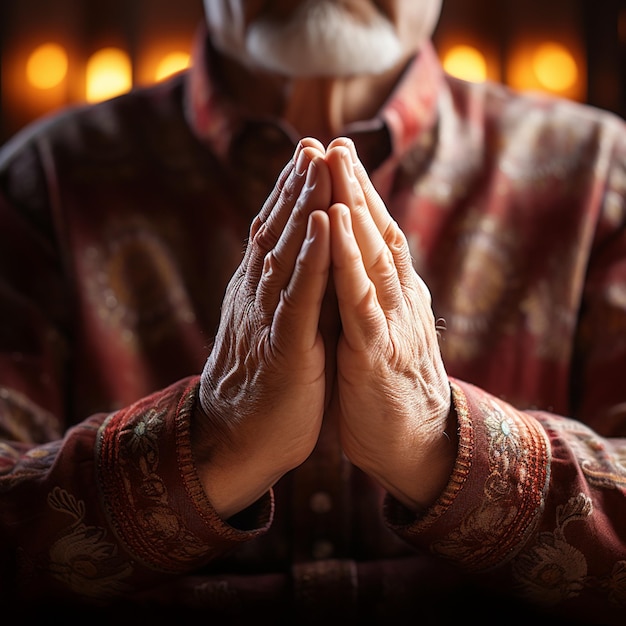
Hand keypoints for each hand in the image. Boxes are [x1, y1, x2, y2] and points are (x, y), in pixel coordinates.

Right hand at [194, 139, 332, 518]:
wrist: (238, 441)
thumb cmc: (263, 384)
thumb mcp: (273, 329)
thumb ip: (285, 294)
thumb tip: (304, 260)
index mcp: (260, 294)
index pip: (275, 234)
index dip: (290, 194)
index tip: (309, 155)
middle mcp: (258, 297)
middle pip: (279, 232)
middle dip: (297, 186)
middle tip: (314, 143)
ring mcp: (269, 321)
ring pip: (288, 253)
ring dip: (305, 206)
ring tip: (319, 163)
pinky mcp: (285, 350)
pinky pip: (300, 298)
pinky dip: (315, 259)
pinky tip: (327, 224)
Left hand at [325, 139, 455, 511]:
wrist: (413, 444)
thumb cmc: (385, 387)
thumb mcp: (376, 332)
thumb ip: (364, 297)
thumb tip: (345, 264)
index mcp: (391, 296)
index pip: (373, 237)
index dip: (356, 197)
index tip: (333, 158)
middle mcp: (396, 300)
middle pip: (374, 235)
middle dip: (354, 188)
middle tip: (334, 144)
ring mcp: (390, 324)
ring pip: (371, 256)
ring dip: (353, 209)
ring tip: (335, 166)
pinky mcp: (377, 354)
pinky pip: (360, 302)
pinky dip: (347, 262)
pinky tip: (334, 229)